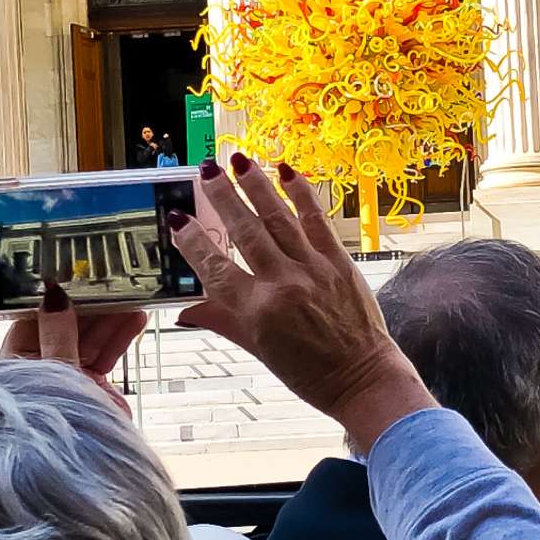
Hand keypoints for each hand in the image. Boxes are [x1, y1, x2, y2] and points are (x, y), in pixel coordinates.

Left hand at [0, 282, 147, 418]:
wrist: (76, 472)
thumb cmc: (48, 423)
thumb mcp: (53, 370)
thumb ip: (58, 332)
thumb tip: (54, 293)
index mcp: (17, 360)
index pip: (38, 316)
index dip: (59, 297)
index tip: (79, 276)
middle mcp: (42, 367)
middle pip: (68, 326)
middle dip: (92, 304)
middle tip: (114, 281)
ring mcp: (68, 378)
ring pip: (90, 339)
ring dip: (111, 317)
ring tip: (134, 293)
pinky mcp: (90, 390)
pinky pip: (105, 357)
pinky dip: (120, 338)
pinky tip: (135, 319)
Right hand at [168, 154, 435, 448]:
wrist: (363, 379)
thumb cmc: (308, 373)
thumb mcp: (258, 351)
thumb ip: (223, 322)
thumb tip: (186, 312)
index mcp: (257, 312)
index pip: (215, 270)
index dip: (193, 243)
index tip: (176, 218)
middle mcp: (283, 285)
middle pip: (246, 232)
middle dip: (224, 197)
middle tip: (206, 170)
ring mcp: (313, 270)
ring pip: (279, 219)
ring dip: (257, 186)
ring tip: (238, 161)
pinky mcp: (338, 262)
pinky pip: (317, 221)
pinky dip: (302, 194)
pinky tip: (286, 170)